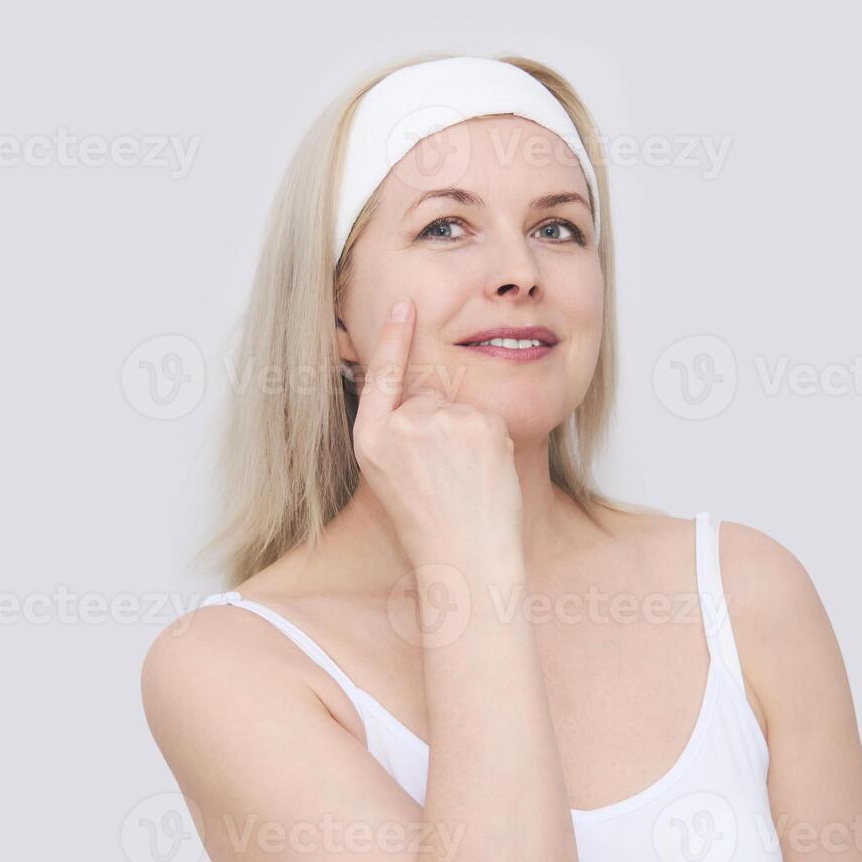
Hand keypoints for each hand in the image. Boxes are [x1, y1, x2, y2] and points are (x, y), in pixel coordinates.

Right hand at [351, 297, 524, 570]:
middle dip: (442, 425)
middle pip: (428, 398)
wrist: (466, 556)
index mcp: (371, 440)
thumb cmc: (429, 525)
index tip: (405, 305)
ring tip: (464, 481)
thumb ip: (397, 431)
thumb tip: (422, 394)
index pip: (381, 376)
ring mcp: (441, 422)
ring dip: (468, 436)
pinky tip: (484, 475)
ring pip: (460, 410)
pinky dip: (490, 443)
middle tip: (446, 477)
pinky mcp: (480, 423)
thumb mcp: (389, 477)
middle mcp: (402, 425)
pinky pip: (487, 419)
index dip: (395, 339)